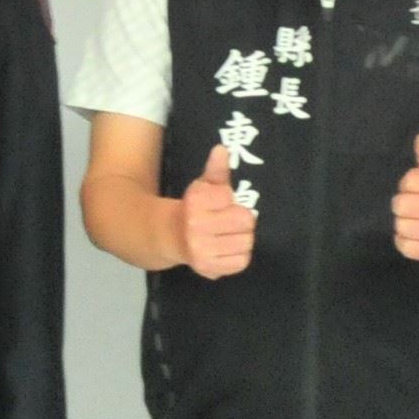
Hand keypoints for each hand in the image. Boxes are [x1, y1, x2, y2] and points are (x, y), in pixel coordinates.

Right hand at [177, 140, 257, 278]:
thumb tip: (222, 150)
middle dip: (241, 220)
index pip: (231, 197)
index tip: (220, 203)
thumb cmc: (194, 208)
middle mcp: (196, 225)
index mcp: (196, 201)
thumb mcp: (203, 186)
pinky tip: (227, 248)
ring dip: (242, 238)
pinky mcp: (208, 268)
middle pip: (246, 221)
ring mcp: (202, 249)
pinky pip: (242, 262)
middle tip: (229, 221)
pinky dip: (239, 255)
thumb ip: (216, 170)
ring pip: (247, 242)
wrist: (171, 236)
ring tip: (228, 235)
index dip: (229, 200)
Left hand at [393, 130, 418, 263]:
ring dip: (403, 223)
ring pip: (401, 226)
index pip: (409, 181)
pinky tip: (414, 234)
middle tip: (416, 206)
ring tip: (416, 220)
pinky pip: (405, 247)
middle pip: (400, 205)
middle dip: (403, 204)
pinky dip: (403, 241)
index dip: (409, 184)